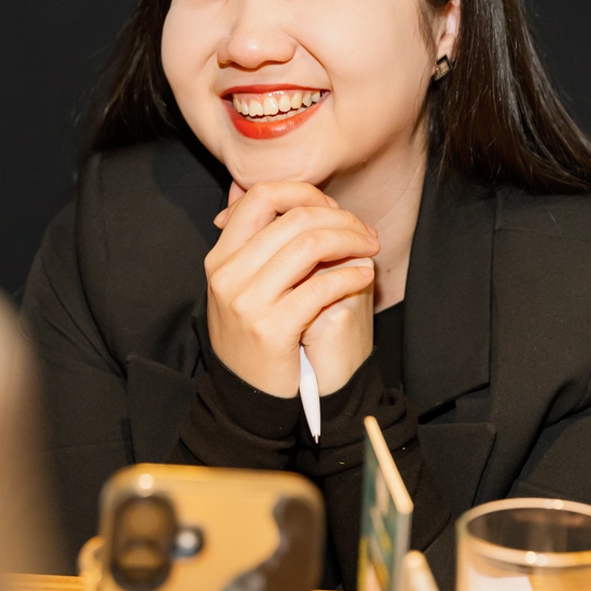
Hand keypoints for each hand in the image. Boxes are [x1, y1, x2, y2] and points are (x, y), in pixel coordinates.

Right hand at [205, 182, 378, 396]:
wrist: (247, 398)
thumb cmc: (256, 336)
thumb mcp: (245, 286)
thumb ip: (266, 245)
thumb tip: (305, 201)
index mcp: (221, 256)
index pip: (260, 196)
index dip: (303, 192)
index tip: (332, 208)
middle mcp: (227, 274)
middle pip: (294, 218)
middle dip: (340, 218)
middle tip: (365, 233)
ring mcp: (246, 301)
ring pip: (310, 245)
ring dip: (351, 240)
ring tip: (369, 249)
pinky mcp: (272, 328)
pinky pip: (322, 286)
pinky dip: (351, 275)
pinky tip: (364, 276)